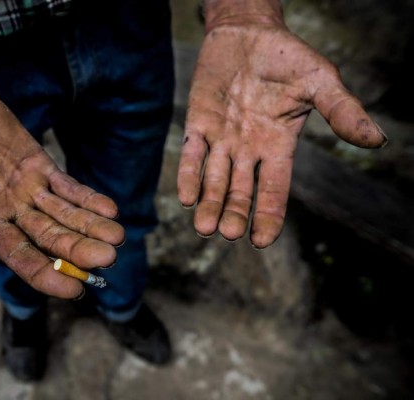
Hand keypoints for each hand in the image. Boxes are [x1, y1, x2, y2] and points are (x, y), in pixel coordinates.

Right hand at [0, 90, 124, 298]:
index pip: (18, 256)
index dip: (45, 274)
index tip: (74, 290)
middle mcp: (11, 214)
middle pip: (51, 239)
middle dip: (79, 250)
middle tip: (108, 259)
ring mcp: (29, 191)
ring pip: (65, 216)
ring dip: (91, 227)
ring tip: (117, 238)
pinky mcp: (41, 167)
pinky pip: (69, 187)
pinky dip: (88, 199)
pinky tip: (110, 210)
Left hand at [178, 22, 386, 247]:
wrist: (249, 32)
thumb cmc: (288, 58)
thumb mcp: (320, 82)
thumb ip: (342, 111)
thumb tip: (378, 140)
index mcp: (278, 147)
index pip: (273, 190)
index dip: (267, 216)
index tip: (260, 241)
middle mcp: (248, 150)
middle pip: (240, 191)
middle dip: (234, 213)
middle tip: (227, 233)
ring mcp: (222, 139)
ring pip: (214, 180)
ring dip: (209, 203)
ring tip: (204, 227)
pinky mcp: (199, 123)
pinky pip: (192, 154)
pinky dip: (188, 174)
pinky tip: (186, 196)